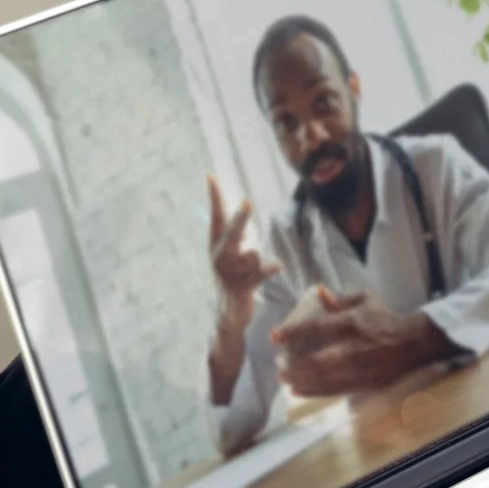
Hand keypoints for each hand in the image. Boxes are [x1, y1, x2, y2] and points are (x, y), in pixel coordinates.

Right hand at [206, 176, 278, 323]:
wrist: (228, 312)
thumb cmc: (233, 277)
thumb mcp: (232, 252)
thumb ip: (238, 232)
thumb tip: (243, 206)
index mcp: (216, 245)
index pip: (216, 216)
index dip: (215, 197)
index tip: (210, 175)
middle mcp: (220, 257)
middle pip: (232, 233)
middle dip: (241, 219)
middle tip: (248, 203)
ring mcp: (230, 273)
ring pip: (251, 253)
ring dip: (257, 258)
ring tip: (254, 267)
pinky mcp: (242, 287)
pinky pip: (262, 272)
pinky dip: (271, 268)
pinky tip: (278, 266)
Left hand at [270, 288, 449, 396]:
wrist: (414, 343)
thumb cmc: (385, 319)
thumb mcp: (365, 300)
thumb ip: (339, 299)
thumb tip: (318, 292)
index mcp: (352, 323)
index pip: (317, 328)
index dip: (293, 332)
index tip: (274, 336)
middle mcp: (354, 348)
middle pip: (316, 361)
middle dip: (293, 365)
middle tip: (278, 364)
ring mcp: (359, 369)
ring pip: (322, 379)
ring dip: (299, 380)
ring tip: (283, 378)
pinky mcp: (364, 384)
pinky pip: (333, 391)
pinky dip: (313, 392)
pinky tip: (297, 390)